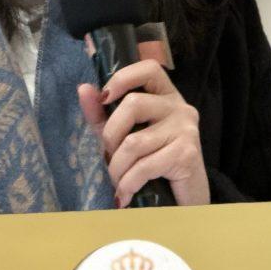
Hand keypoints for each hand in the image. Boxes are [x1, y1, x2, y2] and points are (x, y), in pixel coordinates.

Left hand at [78, 60, 210, 207]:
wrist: (184, 201)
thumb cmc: (152, 164)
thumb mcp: (122, 135)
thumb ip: (102, 114)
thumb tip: (83, 89)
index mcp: (165, 96)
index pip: (149, 68)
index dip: (123, 78)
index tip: (104, 98)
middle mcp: (179, 107)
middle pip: (133, 104)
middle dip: (110, 136)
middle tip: (108, 157)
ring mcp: (186, 129)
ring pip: (134, 142)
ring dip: (117, 169)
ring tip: (116, 182)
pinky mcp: (187, 154)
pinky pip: (144, 166)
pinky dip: (128, 184)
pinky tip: (124, 195)